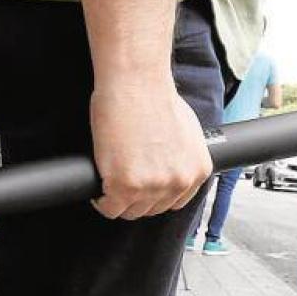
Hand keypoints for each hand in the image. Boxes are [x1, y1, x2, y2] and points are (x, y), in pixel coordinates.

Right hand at [90, 83, 211, 219]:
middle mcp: (178, 182)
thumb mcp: (185, 131)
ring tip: (109, 185)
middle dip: (136, 198)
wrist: (136, 84)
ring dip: (118, 201)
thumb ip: (180, 156)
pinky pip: (109, 208)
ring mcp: (152, 187)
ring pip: (130, 212)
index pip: (175, 201)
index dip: (155, 196)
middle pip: (152, 209)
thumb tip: (166, 164)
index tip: (142, 189)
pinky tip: (99, 188)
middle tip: (123, 184)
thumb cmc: (154, 96)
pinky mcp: (124, 186)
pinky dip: (101, 201)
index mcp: (197, 170)